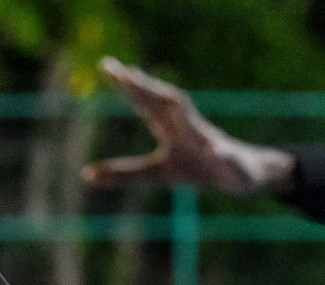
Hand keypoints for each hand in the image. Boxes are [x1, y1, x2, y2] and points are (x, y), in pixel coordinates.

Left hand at [81, 57, 295, 195]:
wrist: (238, 175)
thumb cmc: (196, 168)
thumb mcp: (155, 174)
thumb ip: (123, 173)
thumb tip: (85, 176)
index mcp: (168, 127)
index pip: (144, 102)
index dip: (127, 86)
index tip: (108, 67)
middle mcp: (187, 127)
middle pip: (165, 102)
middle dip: (146, 87)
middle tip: (125, 72)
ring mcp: (208, 140)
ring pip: (195, 121)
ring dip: (182, 110)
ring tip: (167, 96)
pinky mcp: (228, 157)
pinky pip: (223, 153)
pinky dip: (218, 150)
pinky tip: (215, 149)